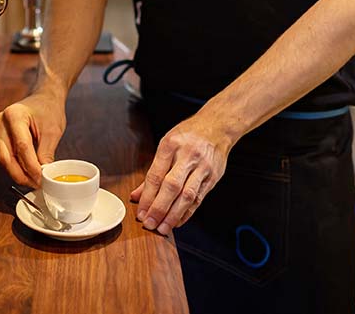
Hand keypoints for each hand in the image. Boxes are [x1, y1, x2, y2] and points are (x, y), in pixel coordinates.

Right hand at [0, 90, 66, 186]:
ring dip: (18, 173)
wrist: (45, 97)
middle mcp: (1, 121)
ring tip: (33, 181)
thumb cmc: (49, 108)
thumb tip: (43, 175)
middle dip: (21, 174)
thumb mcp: (52, 130)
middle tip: (36, 184)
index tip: (41, 178)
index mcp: (14, 115)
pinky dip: (16, 167)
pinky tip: (28, 174)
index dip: (31, 166)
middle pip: (7, 156)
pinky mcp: (1, 137)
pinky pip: (6, 156)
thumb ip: (46, 153)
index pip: (21, 146)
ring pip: (5, 159)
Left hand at [131, 112, 232, 234]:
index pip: (156, 175)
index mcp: (171, 145)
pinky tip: (178, 221)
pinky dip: (188, 213)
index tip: (141, 212)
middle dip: (159, 208)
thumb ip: (152, 171)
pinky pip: (199, 198)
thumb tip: (137, 195)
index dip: (147, 197)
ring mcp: (202, 167)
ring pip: (187, 195)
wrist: (217, 126)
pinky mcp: (213, 177)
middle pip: (171, 187)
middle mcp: (187, 156)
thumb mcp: (167, 145)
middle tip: (150, 224)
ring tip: (163, 228)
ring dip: (174, 215)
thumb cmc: (188, 135)